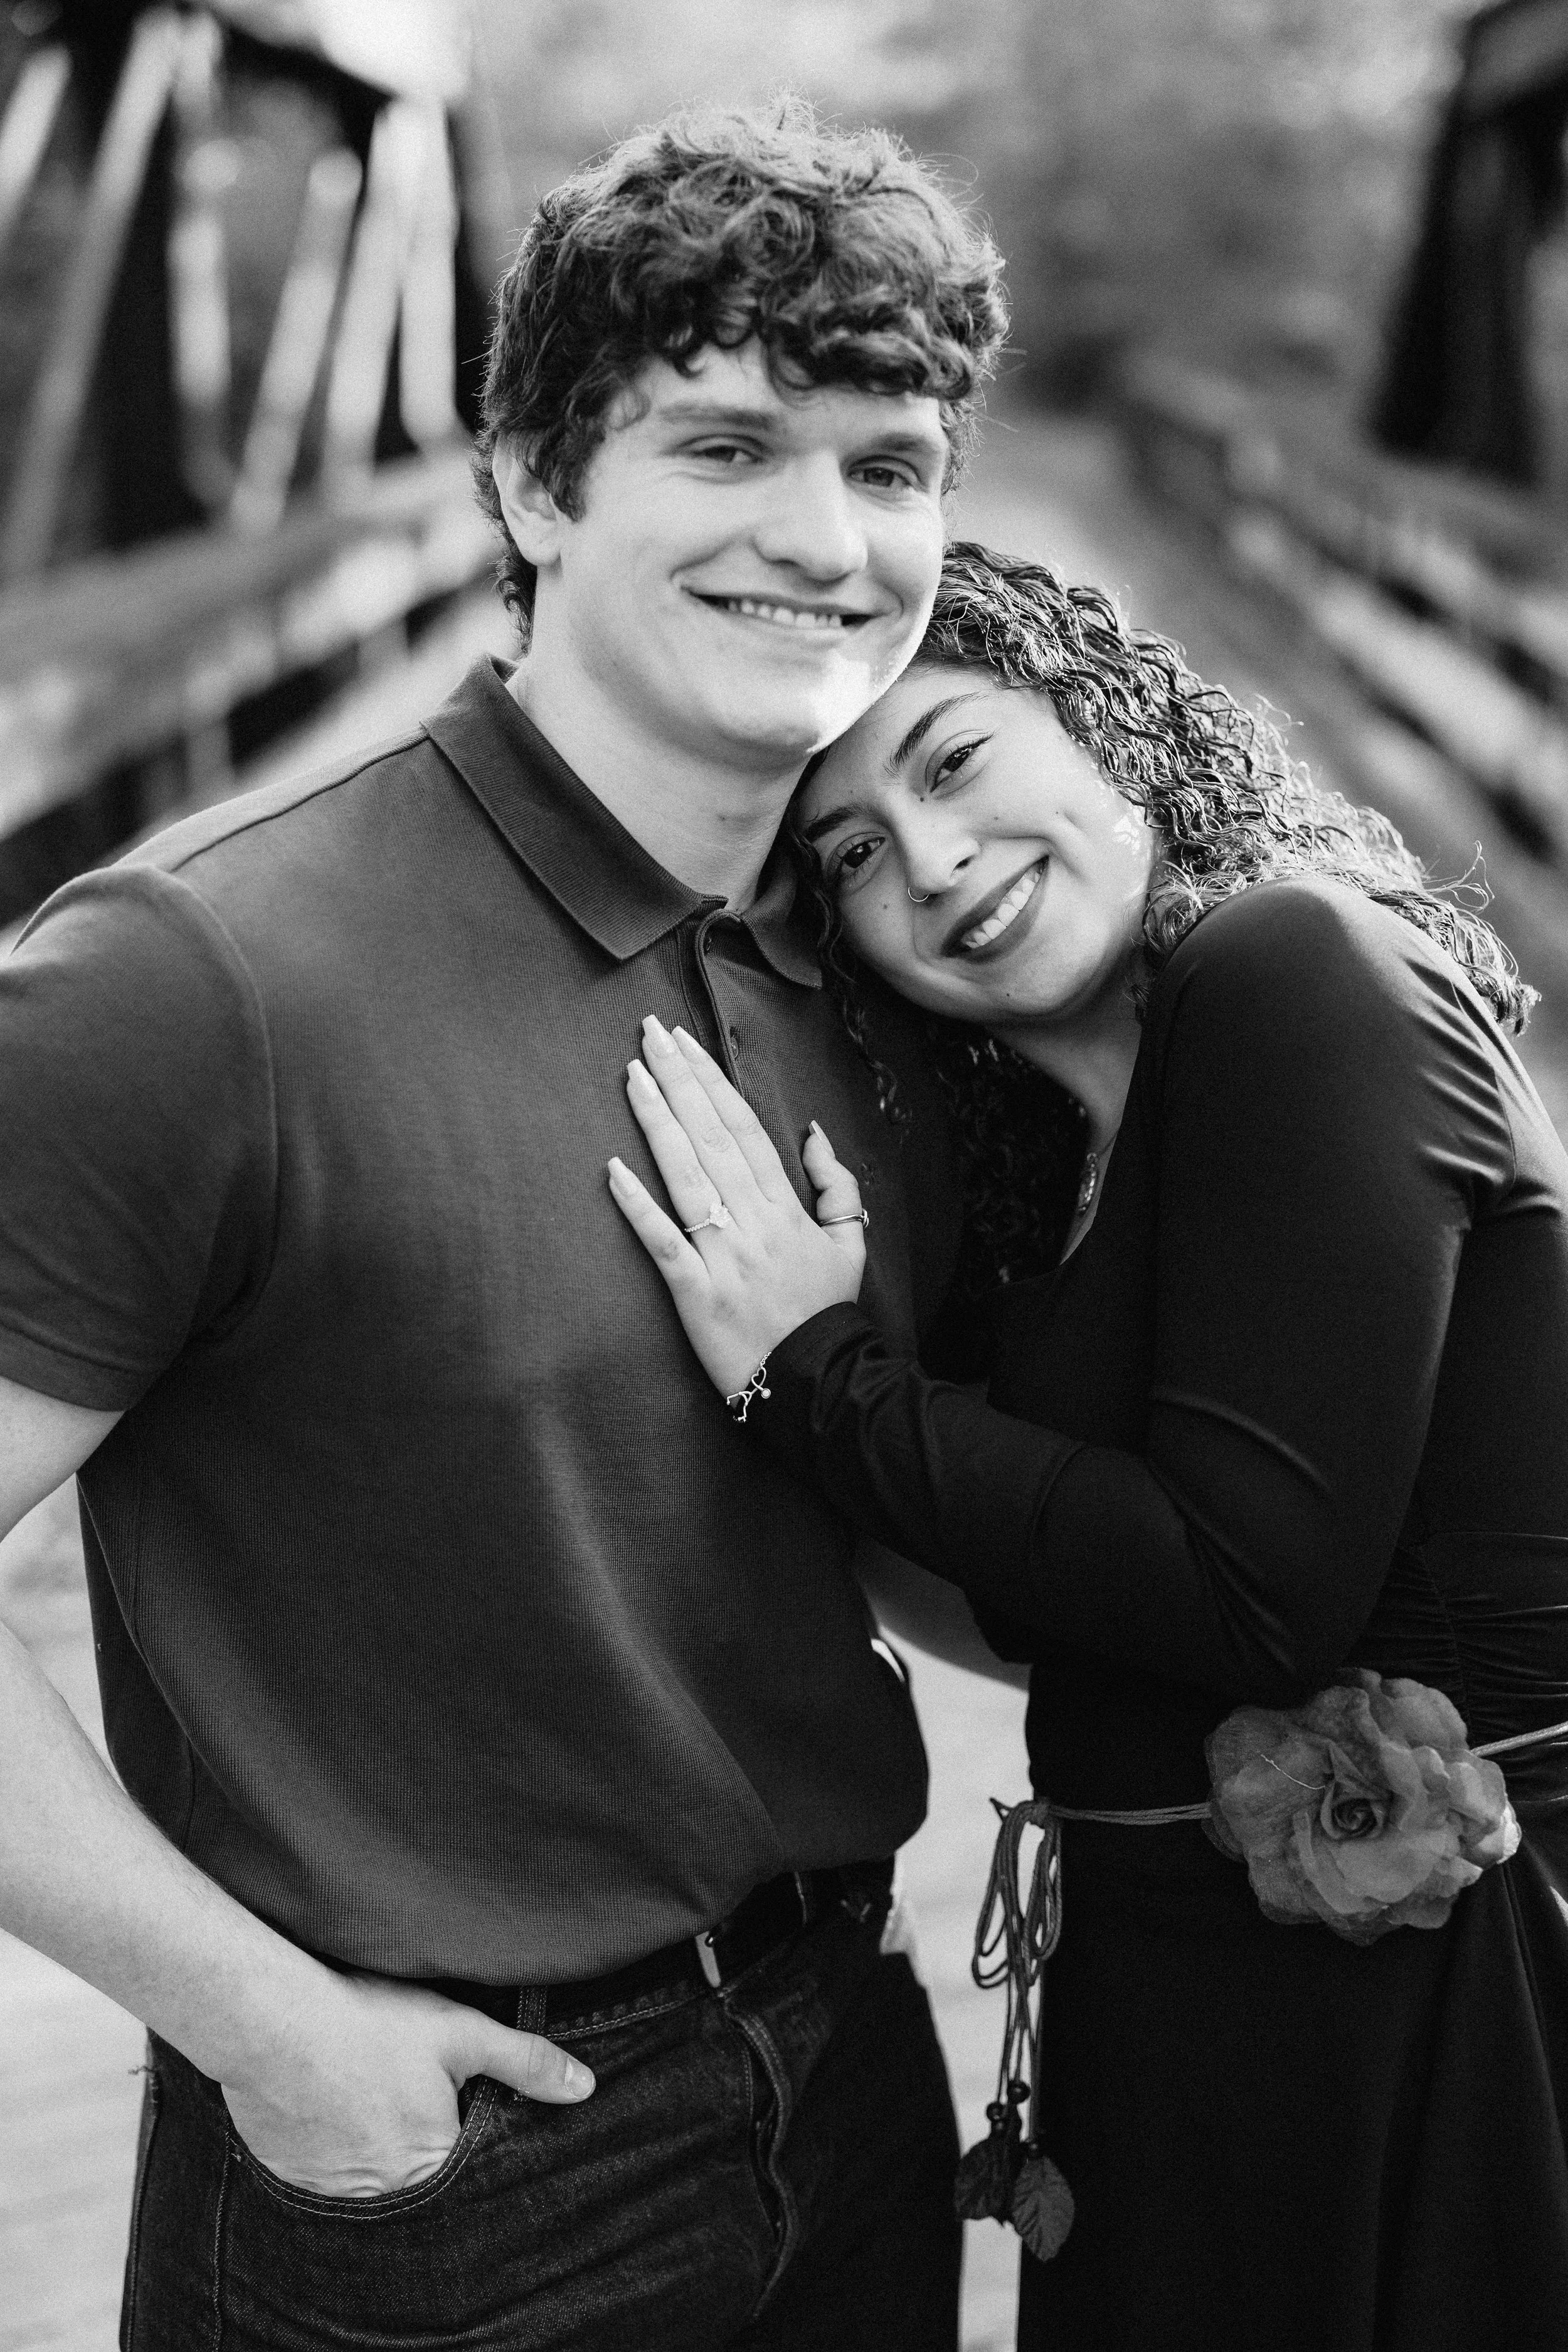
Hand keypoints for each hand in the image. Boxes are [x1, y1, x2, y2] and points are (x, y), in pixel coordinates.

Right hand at [221, 1966, 592, 2196]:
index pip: (472, 2172)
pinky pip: (331, 2176)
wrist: (271, 2019)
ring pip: (376, 2178)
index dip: (471, 2132)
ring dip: (380, 2145)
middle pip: (424, 2179)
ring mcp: (333, 2196)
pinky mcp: (293, 2181)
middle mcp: (384, 2199)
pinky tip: (336, 2101)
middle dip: (425, 2138)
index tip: (457, 2098)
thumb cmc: (370, 2022)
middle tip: (407, 2091)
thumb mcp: (461, 2032)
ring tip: (372, 2090)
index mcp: (432, 2169)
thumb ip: (525, 2063)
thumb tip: (584, 2089)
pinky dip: (339, 2146)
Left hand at [608, 1016, 865, 1395]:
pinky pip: (662, 1242)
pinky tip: (611, 1169)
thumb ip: (836, 1185)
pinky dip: (637, 1206)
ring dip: (656, 1121)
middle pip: (710, 1136)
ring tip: (631, 1075)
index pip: (743, 1127)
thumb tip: (813, 1132)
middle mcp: (754, 1221)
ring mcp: (724, 1255)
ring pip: (685, 1176)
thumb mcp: (851, 1242)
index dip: (711, 1080)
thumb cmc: (827, 1310)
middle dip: (677, 1079)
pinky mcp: (696, 1293)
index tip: (684, 1042)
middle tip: (648, 1034)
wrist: (819, 1382)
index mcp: (787, 1206)